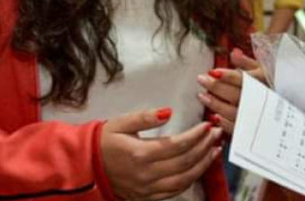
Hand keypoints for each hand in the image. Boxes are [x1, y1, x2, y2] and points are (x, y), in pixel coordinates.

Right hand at [100, 107, 222, 200]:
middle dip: (205, 146)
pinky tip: (199, 167)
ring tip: (214, 150)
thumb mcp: (121, 123)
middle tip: (216, 133)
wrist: (87, 166)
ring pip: (184, 179)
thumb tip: (168, 111)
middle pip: (185, 161)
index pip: (178, 144)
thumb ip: (145, 117)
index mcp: (141, 153)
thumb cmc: (104, 141)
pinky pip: (175, 191)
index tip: (207, 125)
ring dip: (203, 165)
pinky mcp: (147, 196)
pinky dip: (190, 180)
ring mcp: (148, 188)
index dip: (197, 135)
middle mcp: (147, 173)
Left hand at [195, 49, 265, 133]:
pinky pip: (237, 128)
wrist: (288, 107)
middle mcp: (261, 99)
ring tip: (202, 96)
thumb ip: (247, 63)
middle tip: (201, 79)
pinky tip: (213, 116)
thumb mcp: (263, 69)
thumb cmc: (273, 84)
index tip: (213, 71)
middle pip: (236, 95)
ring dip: (216, 104)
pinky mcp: (253, 129)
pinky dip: (225, 123)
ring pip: (234, 112)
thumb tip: (234, 52)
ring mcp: (257, 116)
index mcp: (264, 82)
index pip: (244, 79)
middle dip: (217, 87)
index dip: (228, 76)